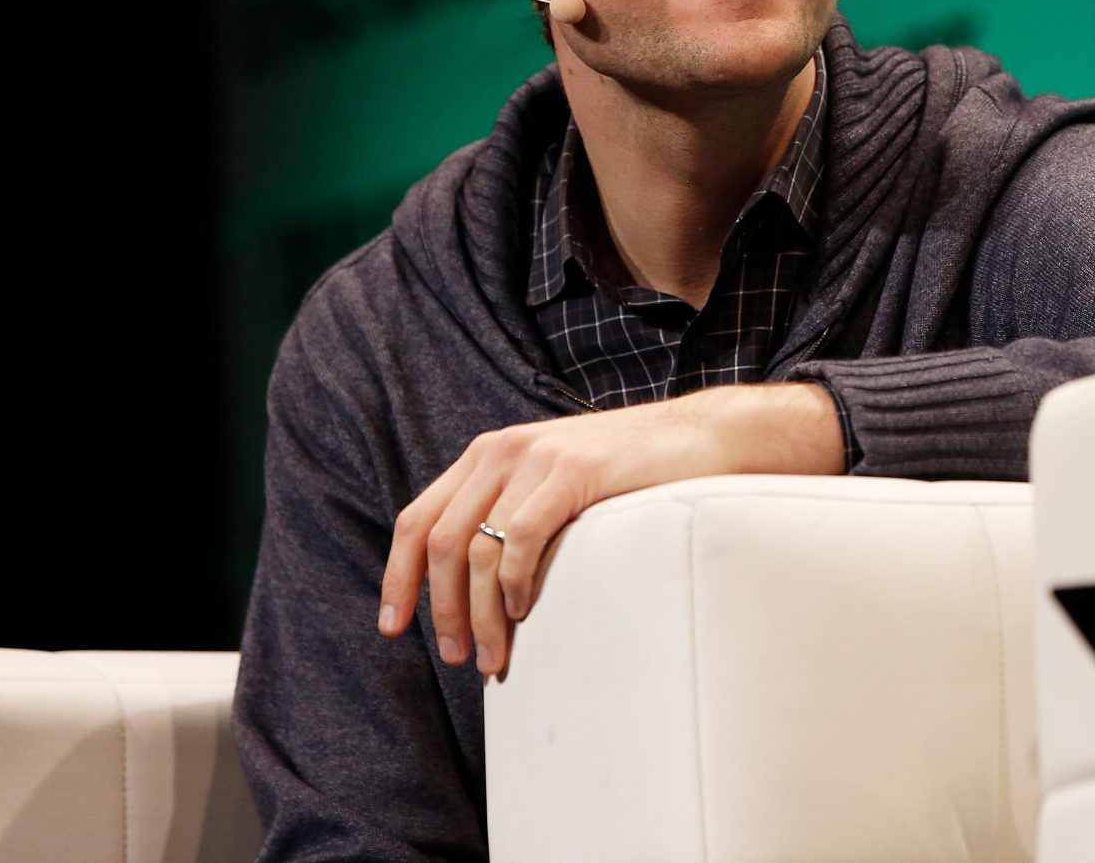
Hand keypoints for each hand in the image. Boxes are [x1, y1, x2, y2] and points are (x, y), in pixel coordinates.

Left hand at [377, 382, 841, 677]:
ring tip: (494, 654)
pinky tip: (522, 611)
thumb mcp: (554, 485)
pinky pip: (521, 538)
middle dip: (442, 608)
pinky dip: (513, 584)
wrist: (700, 439)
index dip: (398, 576)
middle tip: (457, 656)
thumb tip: (473, 586)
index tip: (393, 628)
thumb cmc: (631, 475)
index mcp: (488, 454)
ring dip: (478, 613)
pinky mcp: (572, 471)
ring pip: (477, 549)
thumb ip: (511, 512)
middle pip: (441, 541)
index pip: (419, 518)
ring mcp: (536, 457)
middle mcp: (501, 450)